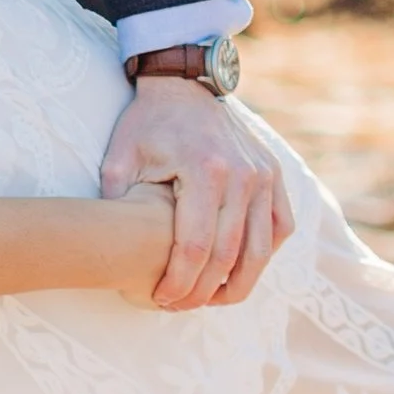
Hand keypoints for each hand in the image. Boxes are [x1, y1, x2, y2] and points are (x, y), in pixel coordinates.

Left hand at [99, 76, 289, 309]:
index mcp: (205, 171)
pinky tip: (238, 270)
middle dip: (203, 292)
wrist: (183, 86)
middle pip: (229, 256)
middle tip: (180, 306)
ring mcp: (264, 175)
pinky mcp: (274, 174)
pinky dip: (263, 255)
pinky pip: (280, 227)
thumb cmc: (147, 125)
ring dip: (238, 284)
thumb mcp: (119, 159)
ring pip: (261, 250)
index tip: (160, 299)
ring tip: (210, 299)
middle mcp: (243, 176)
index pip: (195, 247)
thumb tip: (113, 253)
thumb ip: (118, 205)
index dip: (179, 282)